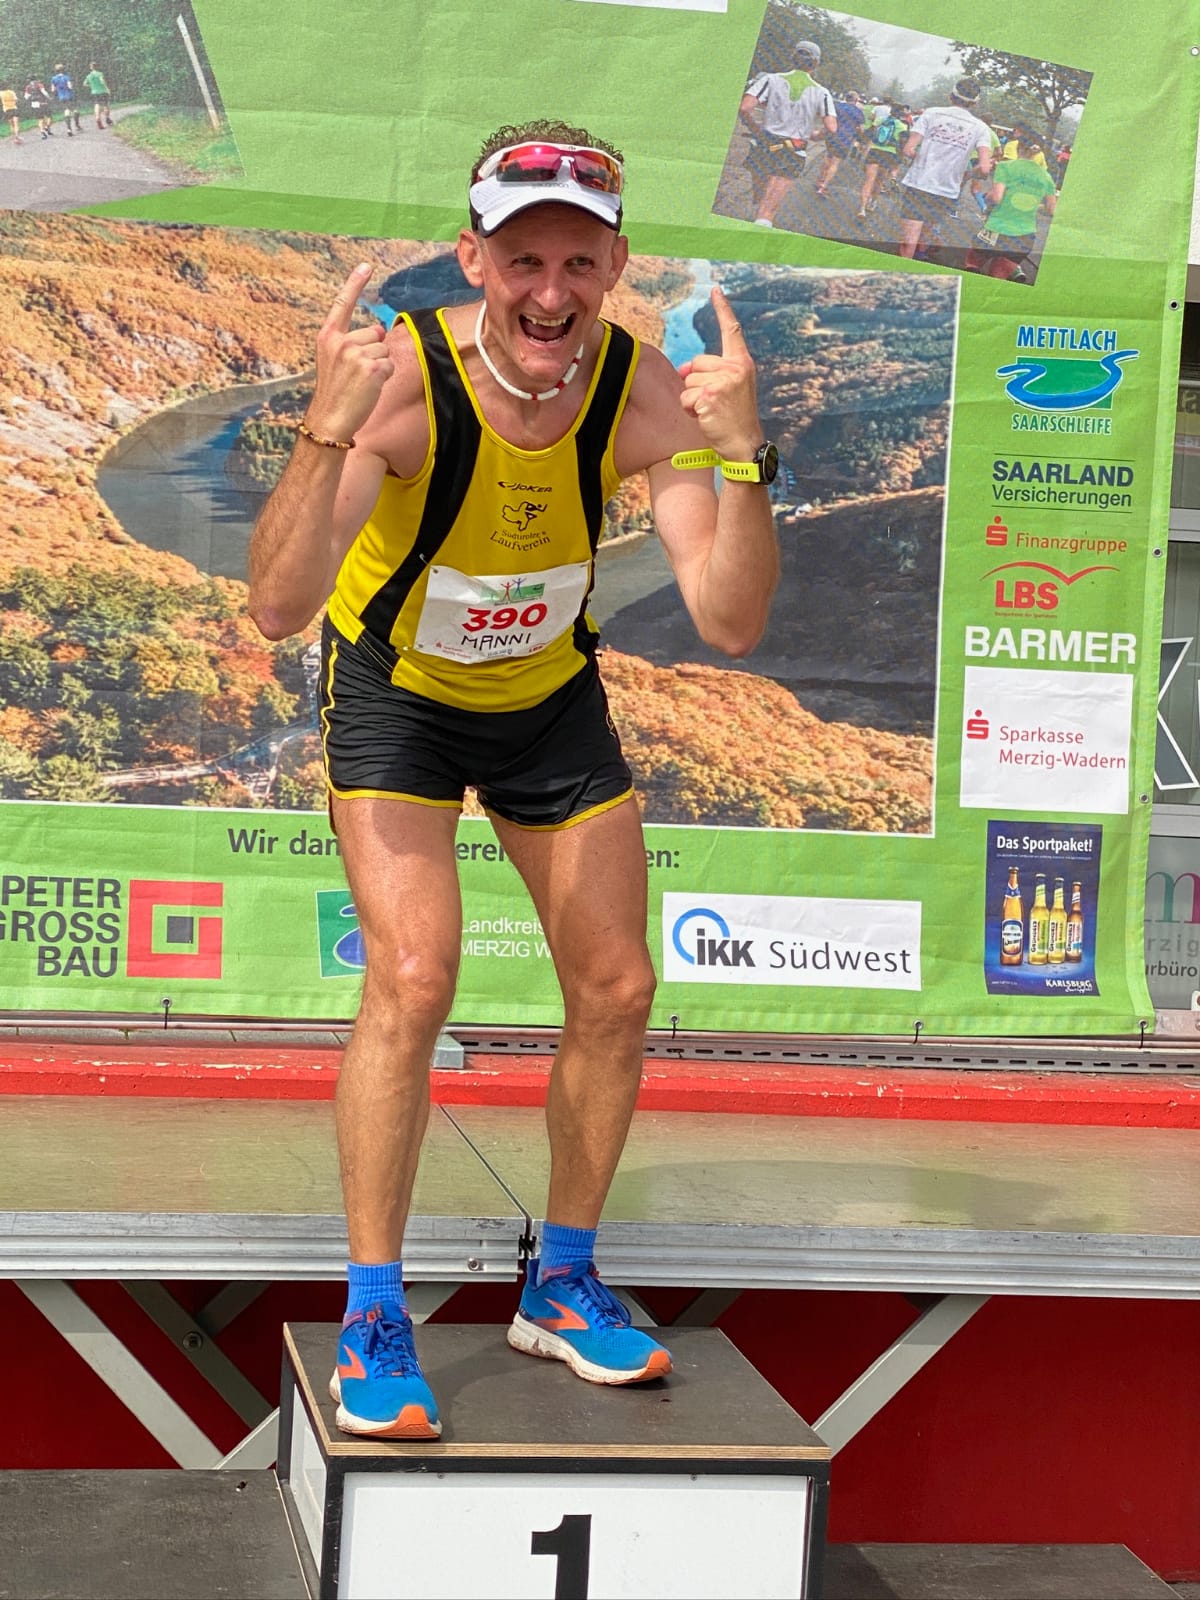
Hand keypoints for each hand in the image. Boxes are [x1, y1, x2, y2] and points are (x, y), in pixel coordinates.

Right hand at [303, 263, 392, 440]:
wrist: (329, 419)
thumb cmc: (335, 392)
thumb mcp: (333, 361)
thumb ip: (350, 343)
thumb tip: (379, 331)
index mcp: (328, 337)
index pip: (342, 304)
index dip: (355, 283)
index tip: (366, 265)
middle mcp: (341, 341)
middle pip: (375, 333)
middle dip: (374, 351)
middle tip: (358, 373)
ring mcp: (356, 354)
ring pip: (385, 350)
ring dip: (380, 366)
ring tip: (362, 382)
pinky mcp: (372, 368)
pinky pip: (390, 365)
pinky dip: (385, 377)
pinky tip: (370, 387)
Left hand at [678, 285, 761, 460]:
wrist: (744, 445)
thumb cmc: (734, 418)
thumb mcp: (728, 389)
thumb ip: (709, 373)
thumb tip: (682, 369)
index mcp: (742, 363)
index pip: (731, 331)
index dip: (722, 309)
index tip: (715, 289)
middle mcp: (735, 368)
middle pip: (696, 363)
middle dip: (697, 383)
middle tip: (715, 402)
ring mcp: (723, 381)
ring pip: (688, 381)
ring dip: (692, 399)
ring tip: (711, 411)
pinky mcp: (710, 395)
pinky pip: (685, 397)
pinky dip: (690, 410)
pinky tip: (706, 418)